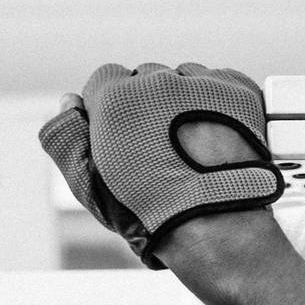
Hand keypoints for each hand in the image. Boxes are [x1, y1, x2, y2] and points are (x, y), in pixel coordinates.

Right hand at [39, 62, 282, 268]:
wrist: (214, 227)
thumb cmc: (147, 214)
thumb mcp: (89, 185)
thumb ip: (66, 139)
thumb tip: (67, 101)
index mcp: (117, 98)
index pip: (104, 80)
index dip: (108, 110)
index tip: (118, 139)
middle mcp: (160, 79)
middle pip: (145, 78)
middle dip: (145, 105)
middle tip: (155, 149)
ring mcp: (203, 82)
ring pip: (183, 80)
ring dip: (181, 101)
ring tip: (187, 146)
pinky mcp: (238, 90)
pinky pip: (219, 85)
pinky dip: (216, 105)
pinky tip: (212, 139)